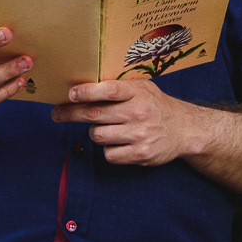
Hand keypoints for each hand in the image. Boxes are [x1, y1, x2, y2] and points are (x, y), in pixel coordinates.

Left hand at [52, 79, 194, 164]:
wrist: (185, 129)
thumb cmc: (156, 106)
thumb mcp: (142, 89)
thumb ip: (118, 87)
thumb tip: (81, 88)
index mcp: (138, 92)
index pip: (110, 90)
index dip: (87, 92)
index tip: (71, 94)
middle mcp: (139, 112)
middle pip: (95, 115)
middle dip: (71, 114)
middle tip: (57, 113)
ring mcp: (140, 135)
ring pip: (98, 136)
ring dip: (96, 132)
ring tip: (107, 128)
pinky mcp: (141, 154)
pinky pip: (109, 154)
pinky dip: (108, 149)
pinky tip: (119, 142)